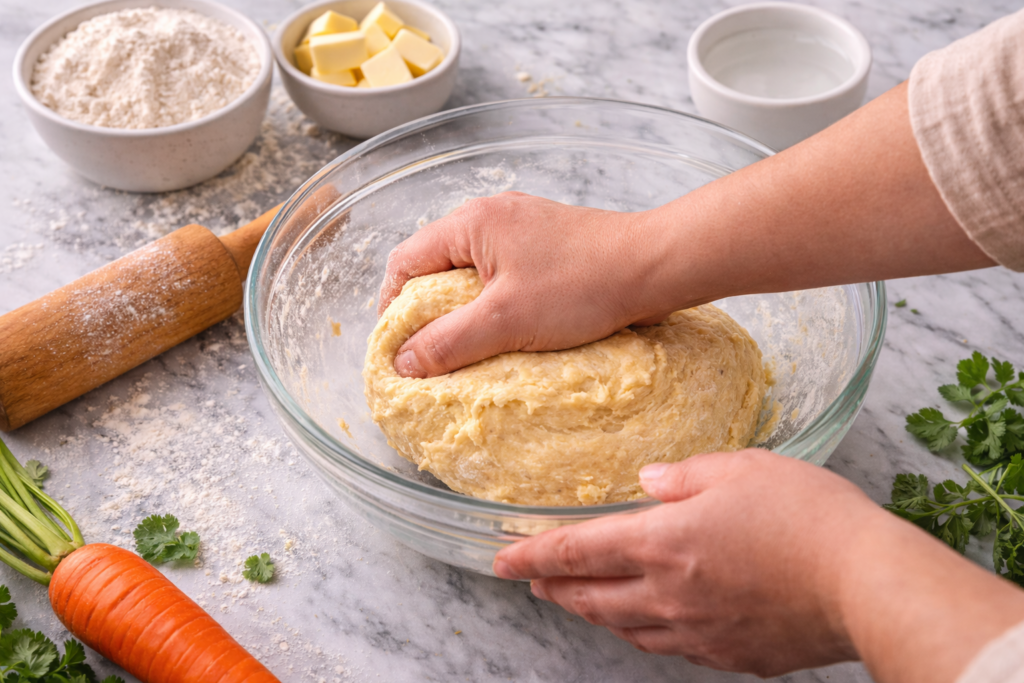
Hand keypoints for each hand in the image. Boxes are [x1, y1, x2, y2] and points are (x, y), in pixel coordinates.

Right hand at [378, 83, 990, 379]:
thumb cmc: (606, 276)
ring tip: (463, 361)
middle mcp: (502, 219)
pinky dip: (499, 310)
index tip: (391, 352)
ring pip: (477, 272)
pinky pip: (512, 282)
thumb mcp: (521, 313)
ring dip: (464, 312)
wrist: (685, 257)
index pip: (407, 262)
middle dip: (422, 308)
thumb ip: (458, 339)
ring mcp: (534, 232)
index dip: (390, 307)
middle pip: (438, 263)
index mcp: (478, 224)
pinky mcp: (567, 251)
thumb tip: (408, 364)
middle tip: (423, 362)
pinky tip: (514, 343)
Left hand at [492, 449, 869, 675]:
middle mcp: (668, 595)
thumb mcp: (739, 468)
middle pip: (590, 597)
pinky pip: (669, 647)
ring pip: (625, 628)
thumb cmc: (806, 516)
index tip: (501, 560)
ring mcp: (698, 631)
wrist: (865, 583)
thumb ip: (683, 476)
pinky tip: (648, 625)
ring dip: (593, 613)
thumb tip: (648, 482)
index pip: (575, 553)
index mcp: (662, 544)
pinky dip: (643, 633)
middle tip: (532, 581)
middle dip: (554, 589)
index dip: (532, 557)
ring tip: (580, 601)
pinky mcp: (730, 654)